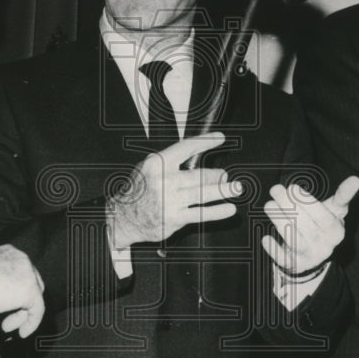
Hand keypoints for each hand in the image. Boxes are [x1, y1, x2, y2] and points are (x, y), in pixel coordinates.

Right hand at [0, 244, 45, 336]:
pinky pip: (37, 309)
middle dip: (19, 305)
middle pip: (29, 284)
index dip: (15, 293)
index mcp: (8, 253)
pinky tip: (22, 333)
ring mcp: (28, 273)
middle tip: (4, 320)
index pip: (19, 273)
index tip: (4, 308)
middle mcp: (21, 259)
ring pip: (32, 298)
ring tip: (4, 327)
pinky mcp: (30, 289)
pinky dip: (31, 323)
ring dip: (20, 315)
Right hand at [106, 132, 242, 249]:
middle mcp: (164, 180)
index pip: (187, 148)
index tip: (220, 138)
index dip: (206, 142)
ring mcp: (170, 200)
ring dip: (222, 190)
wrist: (123, 217)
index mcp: (157, 163)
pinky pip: (201, 214)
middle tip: (225, 175)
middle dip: (217, 175)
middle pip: (199, 174)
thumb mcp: (149, 168)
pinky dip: (217, 211)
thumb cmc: (139, 190)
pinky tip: (228, 209)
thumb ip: (171, 161)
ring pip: (203, 193)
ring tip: (235, 188)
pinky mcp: (174, 218)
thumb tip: (198, 157)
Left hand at [261, 175, 358, 274]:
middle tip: (276, 189)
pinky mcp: (294, 265)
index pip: (324, 217)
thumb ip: (343, 195)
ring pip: (294, 241)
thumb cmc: (322, 223)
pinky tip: (265, 238)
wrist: (314, 252)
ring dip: (279, 222)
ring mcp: (309, 257)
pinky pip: (284, 260)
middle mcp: (324, 246)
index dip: (308, 203)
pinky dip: (274, 251)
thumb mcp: (334, 210)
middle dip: (289, 206)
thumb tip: (356, 179)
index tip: (293, 188)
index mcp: (336, 231)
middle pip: (306, 227)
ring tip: (269, 204)